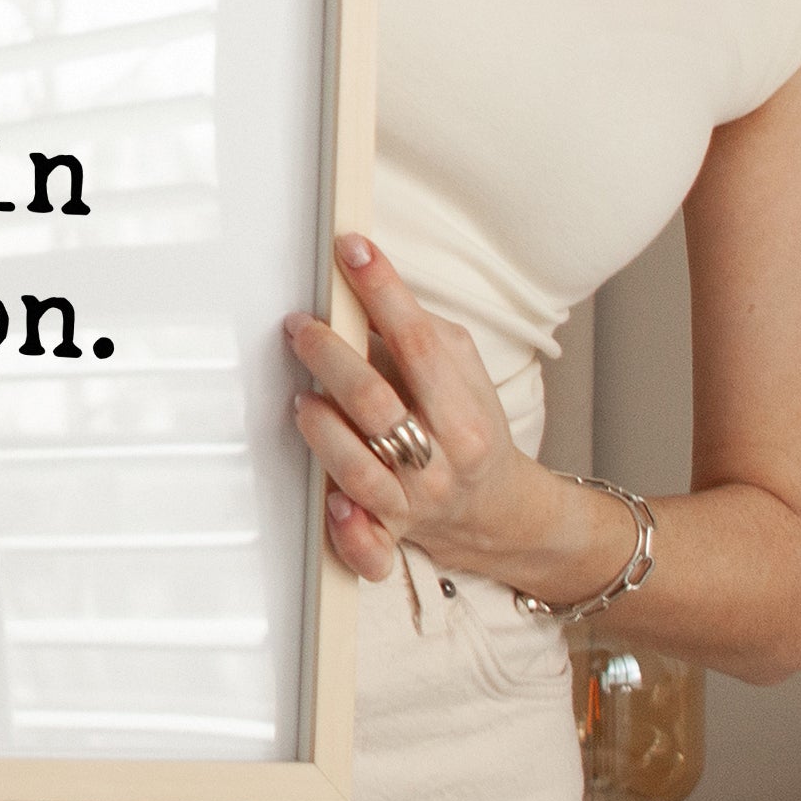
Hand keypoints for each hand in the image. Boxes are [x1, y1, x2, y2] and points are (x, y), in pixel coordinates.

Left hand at [284, 233, 563, 586]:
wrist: (499, 509)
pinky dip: (349, 530)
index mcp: (464, 413)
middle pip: (377, 403)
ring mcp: (415, 504)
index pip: (419, 342)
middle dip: (330, 356)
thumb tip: (361, 289)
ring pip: (360, 470)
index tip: (351, 251)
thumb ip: (418, 335)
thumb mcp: (462, 370)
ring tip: (302, 398)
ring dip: (322, 428)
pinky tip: (332, 503)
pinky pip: (369, 549)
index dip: (382, 290)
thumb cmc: (469, 426)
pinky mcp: (390, 536)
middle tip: (301, 327)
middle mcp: (441, 461)